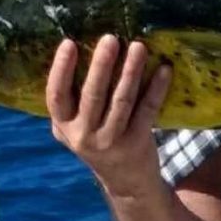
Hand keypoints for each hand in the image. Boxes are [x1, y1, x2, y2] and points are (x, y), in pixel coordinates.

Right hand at [45, 34, 171, 197]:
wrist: (126, 182)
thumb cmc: (97, 141)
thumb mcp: (74, 127)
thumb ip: (71, 102)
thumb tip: (75, 53)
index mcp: (64, 126)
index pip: (56, 95)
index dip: (60, 69)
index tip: (69, 42)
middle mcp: (84, 135)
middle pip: (92, 95)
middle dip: (102, 64)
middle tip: (111, 38)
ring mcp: (112, 140)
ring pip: (122, 100)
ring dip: (131, 71)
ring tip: (139, 47)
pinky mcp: (138, 142)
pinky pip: (148, 110)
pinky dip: (156, 88)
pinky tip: (164, 69)